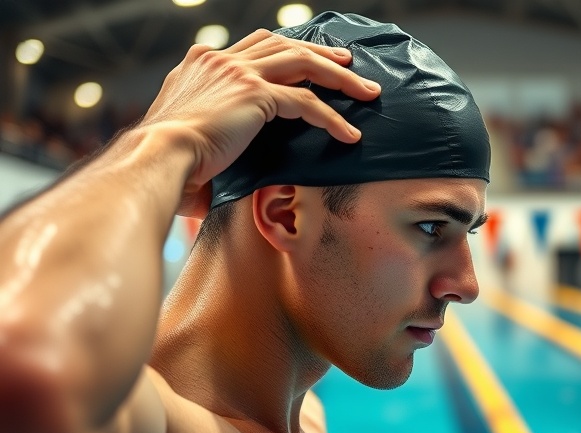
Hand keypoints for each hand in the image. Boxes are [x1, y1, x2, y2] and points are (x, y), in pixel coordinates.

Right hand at [140, 29, 380, 217]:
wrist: (156, 158)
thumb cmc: (165, 162)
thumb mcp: (186, 138)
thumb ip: (208, 139)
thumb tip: (213, 180)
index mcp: (200, 63)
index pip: (253, 46)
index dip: (284, 51)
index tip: (307, 60)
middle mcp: (220, 60)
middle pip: (283, 45)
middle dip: (321, 54)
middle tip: (347, 65)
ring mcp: (239, 73)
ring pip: (303, 63)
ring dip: (339, 77)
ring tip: (366, 92)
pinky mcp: (256, 94)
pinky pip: (307, 102)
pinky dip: (332, 118)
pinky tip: (349, 134)